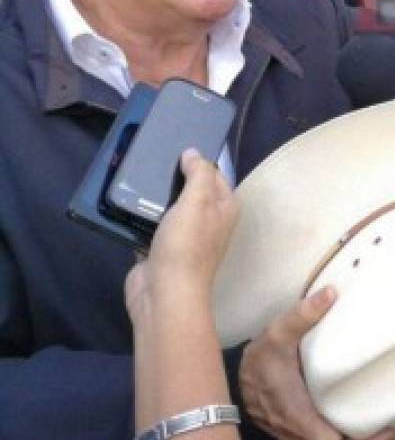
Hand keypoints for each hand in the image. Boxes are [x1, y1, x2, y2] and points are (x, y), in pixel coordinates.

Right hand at [125, 149, 237, 323]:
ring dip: (154, 197)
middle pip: (190, 191)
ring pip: (169, 208)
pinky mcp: (159, 250)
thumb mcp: (197, 201)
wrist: (163, 295)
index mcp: (224, 208)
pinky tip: (123, 202)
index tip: (177, 144)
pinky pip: (149, 226)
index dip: (199, 160)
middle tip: (150, 157)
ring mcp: (183, 237)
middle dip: (174, 177)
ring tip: (133, 174)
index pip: (215, 175)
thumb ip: (198, 174)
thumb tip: (194, 153)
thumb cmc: (186, 244)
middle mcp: (208, 221)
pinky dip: (139, 217)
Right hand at [240, 288, 394, 439]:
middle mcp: (302, 432)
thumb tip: (330, 294)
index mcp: (299, 413)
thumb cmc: (257, 363)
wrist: (236, 381)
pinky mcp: (307, 431)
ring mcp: (304, 435)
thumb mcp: (276, 335)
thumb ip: (302, 315)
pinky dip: (360, 434)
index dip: (367, 437)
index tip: (394, 423)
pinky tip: (379, 418)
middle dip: (381, 437)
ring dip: (373, 437)